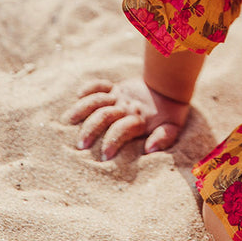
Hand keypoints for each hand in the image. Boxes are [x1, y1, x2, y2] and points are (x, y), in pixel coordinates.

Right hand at [64, 77, 189, 159]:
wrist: (170, 88)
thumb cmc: (169, 115)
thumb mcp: (173, 129)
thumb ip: (164, 138)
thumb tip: (149, 149)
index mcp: (139, 119)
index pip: (122, 129)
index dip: (113, 142)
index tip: (105, 156)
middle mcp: (126, 107)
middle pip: (104, 115)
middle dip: (91, 130)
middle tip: (81, 146)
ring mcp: (119, 96)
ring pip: (97, 99)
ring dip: (82, 109)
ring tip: (69, 121)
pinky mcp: (115, 88)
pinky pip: (100, 85)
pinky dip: (89, 87)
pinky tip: (79, 95)